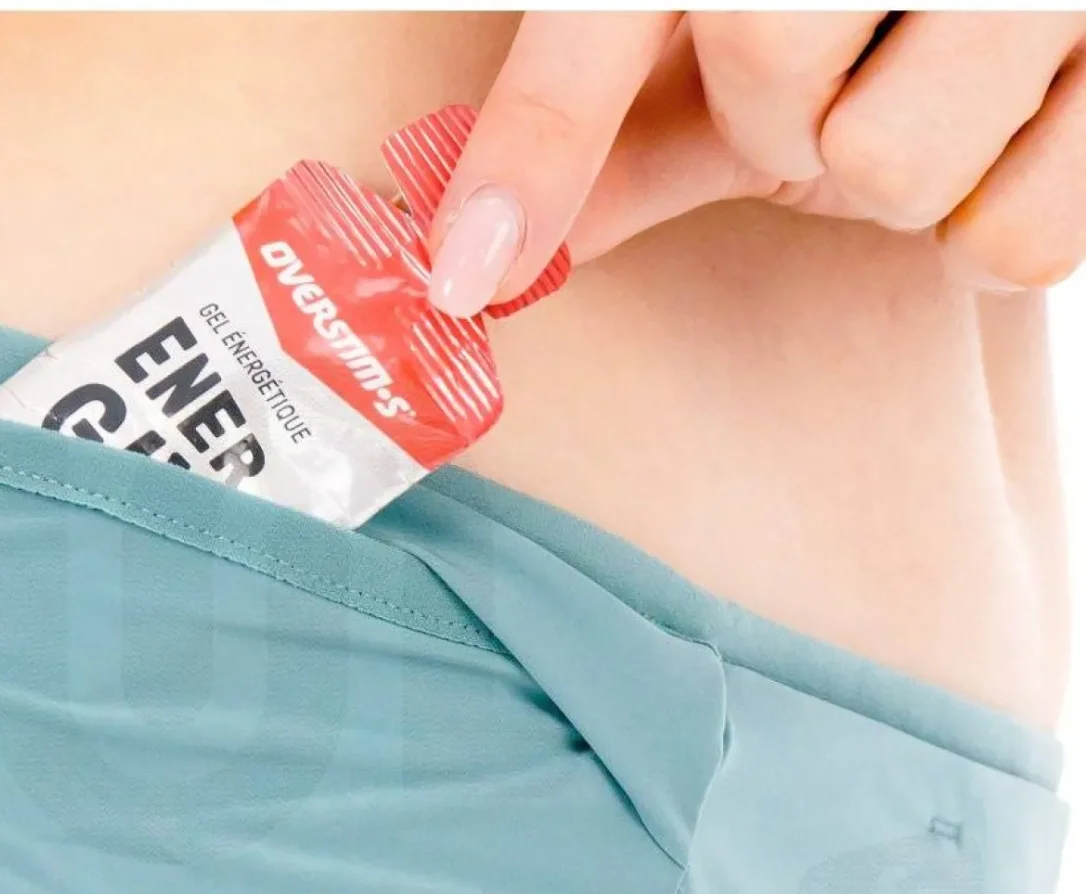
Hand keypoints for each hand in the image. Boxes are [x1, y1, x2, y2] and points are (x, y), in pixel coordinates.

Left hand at [426, 9, 1085, 314]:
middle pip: (779, 102)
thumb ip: (604, 100)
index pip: (620, 8)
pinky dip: (997, 226)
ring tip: (916, 82)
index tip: (464, 274)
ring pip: (897, 172)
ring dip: (889, 167)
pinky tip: (1002, 131)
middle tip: (822, 65)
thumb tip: (485, 252)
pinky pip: (1024, 239)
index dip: (541, 143)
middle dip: (776, 123)